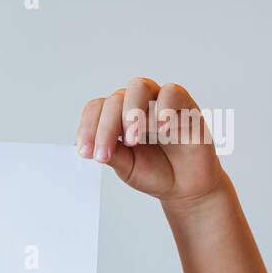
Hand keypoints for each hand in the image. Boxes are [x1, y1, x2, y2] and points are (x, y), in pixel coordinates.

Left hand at [75, 78, 224, 205]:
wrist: (186, 185)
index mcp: (117, 118)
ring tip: (132, 139)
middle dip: (106, 128)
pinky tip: (161, 128)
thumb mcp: (126, 167)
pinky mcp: (184, 105)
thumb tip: (89, 147)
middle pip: (114, 99)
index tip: (86, 152)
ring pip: (139, 87)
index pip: (96, 109)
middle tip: (106, 153)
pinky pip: (172, 92)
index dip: (88, 127)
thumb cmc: (155, 172)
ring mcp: (159, 103)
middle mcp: (136, 106)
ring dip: (131, 112)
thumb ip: (111, 154)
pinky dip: (164, 108)